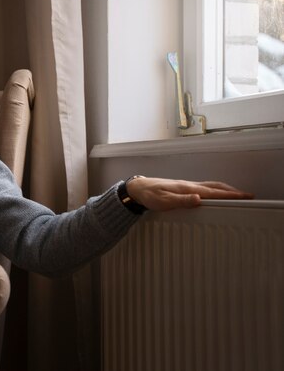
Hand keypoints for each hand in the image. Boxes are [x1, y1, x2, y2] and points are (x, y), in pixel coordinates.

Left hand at [126, 177, 253, 211]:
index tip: (246, 197)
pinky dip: (215, 190)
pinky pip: (204, 188)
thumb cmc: (150, 196)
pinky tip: (214, 194)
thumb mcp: (164, 201)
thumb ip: (181, 201)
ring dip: (225, 189)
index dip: (231, 195)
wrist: (139, 188)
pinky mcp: (183, 188)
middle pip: (216, 186)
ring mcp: (187, 186)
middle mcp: (190, 185)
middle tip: (247, 196)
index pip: (214, 192)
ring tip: (236, 195)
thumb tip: (199, 199)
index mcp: (188, 188)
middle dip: (232, 191)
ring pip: (210, 186)